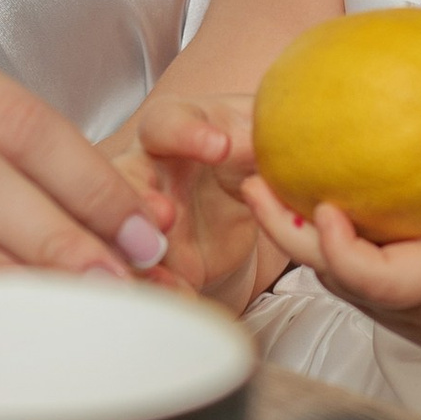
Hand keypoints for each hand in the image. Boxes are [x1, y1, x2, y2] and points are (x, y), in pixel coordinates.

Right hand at [121, 93, 264, 304]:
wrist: (242, 198)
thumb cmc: (242, 150)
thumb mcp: (259, 136)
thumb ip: (268, 134)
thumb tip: (300, 129)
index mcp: (173, 129)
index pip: (168, 122)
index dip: (187, 133)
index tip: (222, 146)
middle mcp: (146, 170)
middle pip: (123, 180)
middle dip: (136, 197)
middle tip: (165, 215)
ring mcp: (143, 217)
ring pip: (120, 233)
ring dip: (136, 251)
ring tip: (163, 272)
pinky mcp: (154, 258)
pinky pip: (145, 274)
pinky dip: (160, 288)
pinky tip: (181, 296)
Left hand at [247, 120, 420, 368]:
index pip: (377, 279)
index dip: (342, 252)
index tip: (324, 210)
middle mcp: (403, 301)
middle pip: (331, 274)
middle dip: (286, 233)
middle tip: (255, 183)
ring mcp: (388, 302)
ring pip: (329, 270)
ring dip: (291, 229)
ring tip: (260, 178)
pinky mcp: (383, 294)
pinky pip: (343, 261)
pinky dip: (316, 229)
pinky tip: (299, 183)